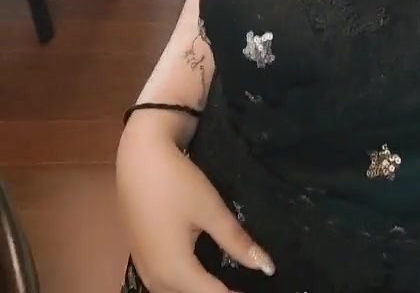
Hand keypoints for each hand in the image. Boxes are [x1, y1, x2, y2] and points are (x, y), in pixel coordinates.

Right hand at [117, 127, 274, 291]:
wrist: (138, 156)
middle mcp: (155, 278)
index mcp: (175, 271)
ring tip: (227, 281)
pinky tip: (201, 272)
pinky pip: (165, 282)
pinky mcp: (140, 255)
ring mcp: (144, 267)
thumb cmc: (177, 182)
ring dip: (199, 289)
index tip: (260, 289)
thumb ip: (237, 242)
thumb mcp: (211, 210)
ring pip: (175, 292)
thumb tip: (267, 268)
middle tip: (244, 284)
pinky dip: (185, 283)